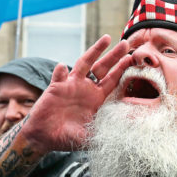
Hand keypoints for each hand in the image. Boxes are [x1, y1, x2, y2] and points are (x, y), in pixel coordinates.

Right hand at [22, 35, 131, 151]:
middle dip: (114, 55)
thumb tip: (121, 138)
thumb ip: (103, 135)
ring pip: (85, 63)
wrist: (44, 137)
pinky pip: (59, 76)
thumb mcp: (89, 137)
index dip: (122, 70)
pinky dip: (60, 72)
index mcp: (96, 99)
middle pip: (102, 67)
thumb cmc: (67, 137)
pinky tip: (63, 68)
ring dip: (95, 51)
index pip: (112, 81)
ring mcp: (71, 85)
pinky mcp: (56, 87)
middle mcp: (86, 88)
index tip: (132, 59)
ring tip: (106, 39)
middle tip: (125, 43)